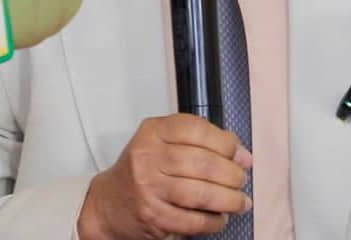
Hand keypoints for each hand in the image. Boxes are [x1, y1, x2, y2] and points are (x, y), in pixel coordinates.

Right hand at [76, 114, 252, 239]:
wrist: (108, 202)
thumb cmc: (143, 168)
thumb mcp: (163, 141)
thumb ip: (199, 139)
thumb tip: (239, 152)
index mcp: (153, 132)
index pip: (196, 129)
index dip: (225, 142)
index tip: (240, 153)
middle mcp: (148, 157)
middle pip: (202, 163)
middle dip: (232, 173)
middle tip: (242, 179)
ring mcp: (148, 188)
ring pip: (200, 193)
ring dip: (228, 199)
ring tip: (240, 201)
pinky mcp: (152, 217)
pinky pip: (191, 221)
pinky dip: (212, 221)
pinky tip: (220, 218)